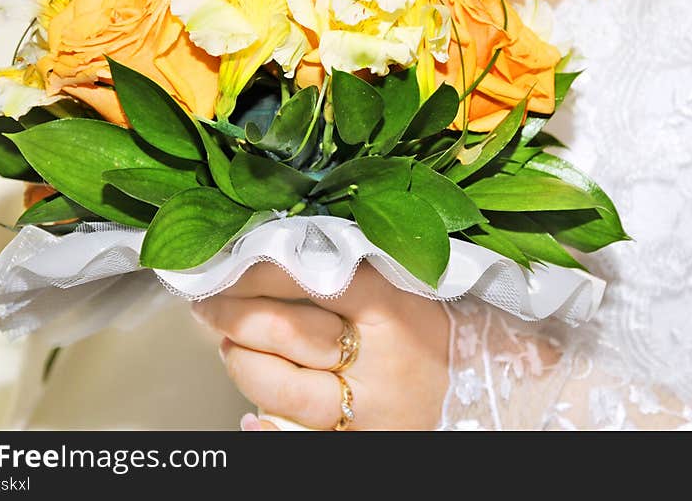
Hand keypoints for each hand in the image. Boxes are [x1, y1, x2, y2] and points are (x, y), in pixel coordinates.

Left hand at [192, 262, 449, 429]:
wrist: (483, 388)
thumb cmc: (429, 330)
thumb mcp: (402, 287)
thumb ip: (349, 270)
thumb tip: (273, 252)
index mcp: (390, 304)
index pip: (307, 277)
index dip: (256, 271)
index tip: (226, 263)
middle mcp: (379, 356)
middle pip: (288, 332)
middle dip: (233, 316)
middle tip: (208, 305)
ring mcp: (368, 403)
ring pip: (283, 389)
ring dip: (243, 365)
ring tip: (231, 348)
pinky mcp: (358, 438)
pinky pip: (299, 437)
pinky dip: (266, 427)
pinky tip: (251, 416)